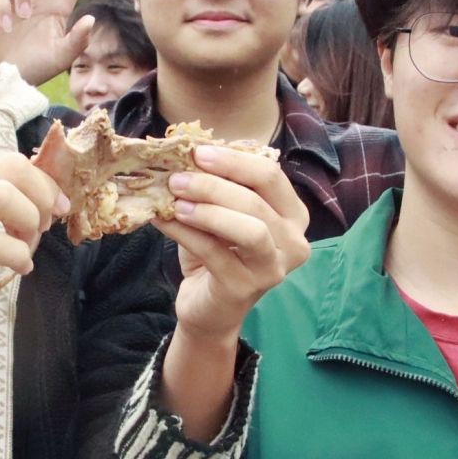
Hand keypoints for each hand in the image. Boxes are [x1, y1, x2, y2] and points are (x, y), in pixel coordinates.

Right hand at [0, 149, 66, 344]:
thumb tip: (24, 190)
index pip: (2, 157)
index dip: (37, 180)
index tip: (48, 204)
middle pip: (11, 169)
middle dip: (43, 195)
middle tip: (46, 222)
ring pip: (6, 197)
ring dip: (31, 222)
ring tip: (27, 245)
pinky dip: (19, 257)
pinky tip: (17, 268)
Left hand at [154, 144, 311, 344]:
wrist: (209, 307)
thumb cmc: (218, 252)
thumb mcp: (222, 213)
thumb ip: (218, 186)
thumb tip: (190, 151)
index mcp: (293, 215)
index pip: (270, 176)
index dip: (234, 161)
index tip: (197, 152)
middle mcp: (294, 242)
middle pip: (257, 200)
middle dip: (213, 184)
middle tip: (177, 176)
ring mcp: (273, 269)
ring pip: (248, 229)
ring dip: (208, 209)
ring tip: (175, 200)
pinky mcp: (246, 289)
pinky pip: (215, 253)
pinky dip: (186, 232)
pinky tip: (163, 220)